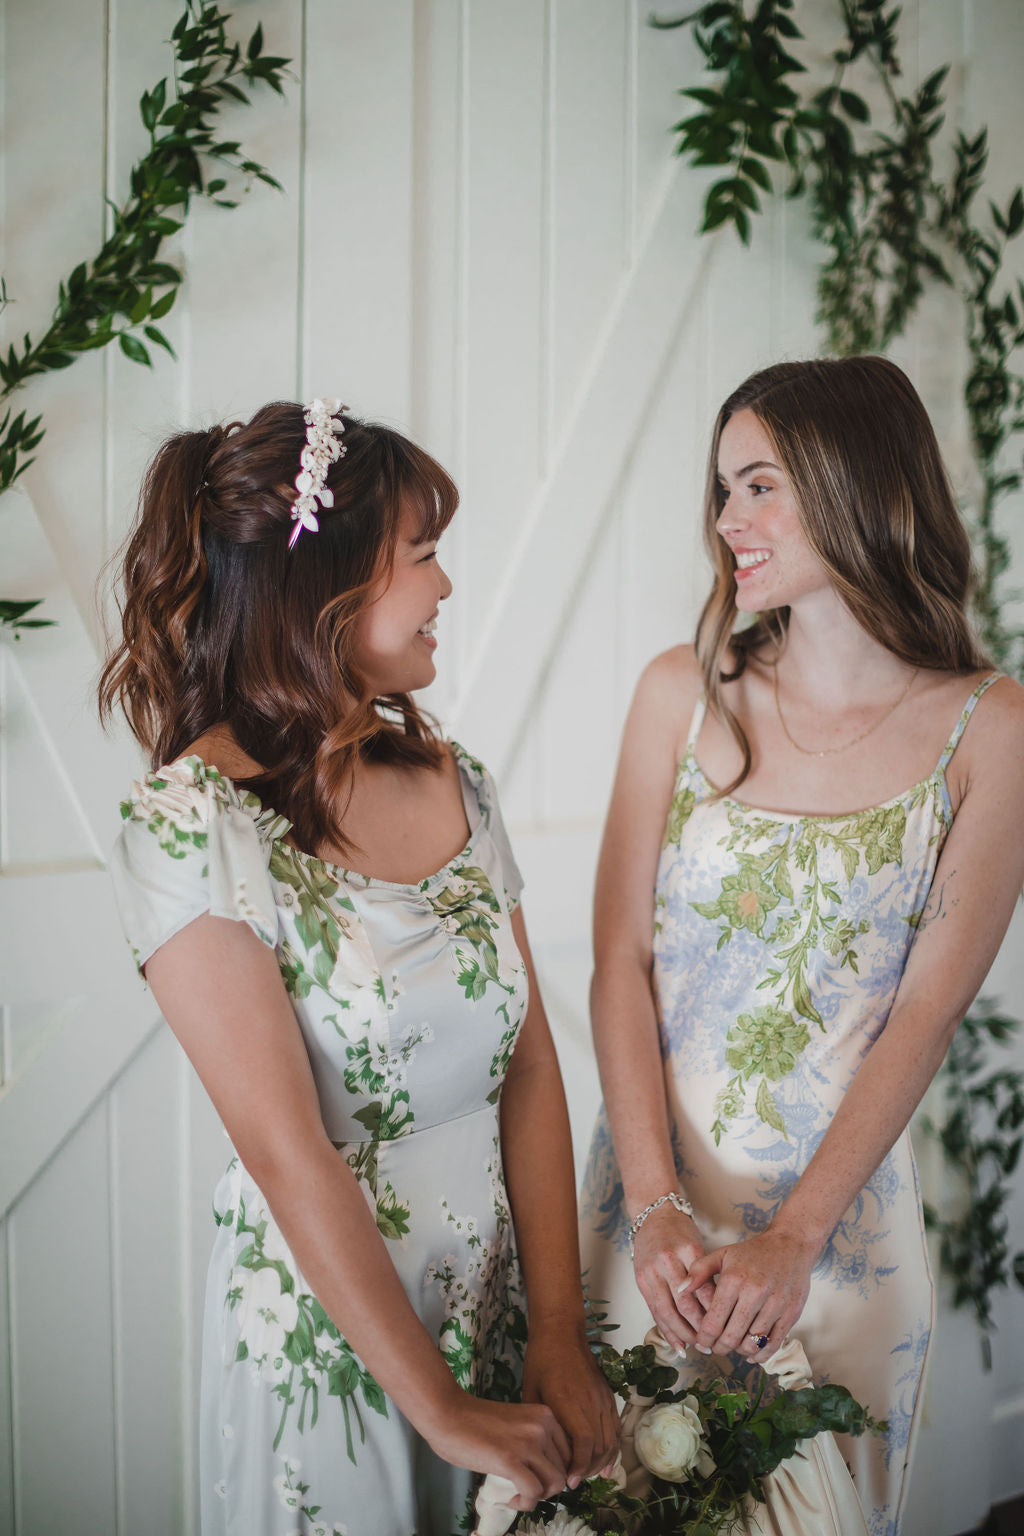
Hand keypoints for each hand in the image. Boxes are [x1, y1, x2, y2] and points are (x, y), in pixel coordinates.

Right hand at [425, 1391, 572, 1508]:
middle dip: (547, 1487)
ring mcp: (528, 1442)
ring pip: (554, 1483)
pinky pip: (533, 1493)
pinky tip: (511, 1499)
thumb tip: (548, 1470)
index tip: (536, 1477)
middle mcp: (542, 1426)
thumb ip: (534, 1439)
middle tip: (526, 1489)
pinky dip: (525, 1503)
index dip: (555, 1472)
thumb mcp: (517, 1424)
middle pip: (564, 1470)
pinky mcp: (511, 1460)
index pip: (569, 1454)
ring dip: (538, 1497)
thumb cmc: (474, 1421)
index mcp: (545, 1415)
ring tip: (519, 1495)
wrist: (447, 1413)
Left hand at [522, 1324, 619, 1487]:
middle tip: (574, 1481)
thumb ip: (540, 1422)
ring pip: (610, 1440)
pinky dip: (613, 1448)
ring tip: (587, 1475)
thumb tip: (542, 1452)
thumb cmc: (541, 1361)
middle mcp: (590, 1402)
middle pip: (599, 1446)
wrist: (561, 1332)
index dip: (579, 1466)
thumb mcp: (531, 1392)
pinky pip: (616, 1428)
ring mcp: (603, 1398)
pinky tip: (607, 1464)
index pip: (583, 1443)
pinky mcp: (608, 1396)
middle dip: (589, 1470)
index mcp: (569, 1401)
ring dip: (601, 1462)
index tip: (570, 1482)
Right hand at [631, 1202, 715, 1353]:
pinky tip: (678, 1344)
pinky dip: (667, 1330)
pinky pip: (654, 1311)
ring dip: (683, 1333)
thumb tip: (720, 1311)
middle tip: (712, 1343)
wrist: (653, 1217)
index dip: (714, 1311)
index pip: (703, 1288)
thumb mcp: (698, 1247)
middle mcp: (667, 1262)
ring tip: (697, 1347)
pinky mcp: (641, 1281)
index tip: (725, 1327)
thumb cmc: (681, 1234)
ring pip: (667, 1311)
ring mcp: (650, 1272)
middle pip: (684, 1303)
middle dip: (699, 1328)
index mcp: (687, 1250)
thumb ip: (706, 1276)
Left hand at [680, 1225, 819, 1361]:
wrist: (790, 1245)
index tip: (701, 1343)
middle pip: (731, 1337)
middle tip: (715, 1348)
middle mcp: (754, 1293)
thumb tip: (679, 1290)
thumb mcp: (723, 1254)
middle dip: (719, 1348)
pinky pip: (773, 1344)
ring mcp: (775, 1305)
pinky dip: (760, 1355)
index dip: (704, 1339)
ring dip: (738, 1351)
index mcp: (733, 1280)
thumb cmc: (752, 1252)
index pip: (713, 1322)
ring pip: (751, 1343)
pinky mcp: (791, 1314)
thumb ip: (699, 1271)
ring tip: (732, 1346)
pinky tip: (751, 1352)